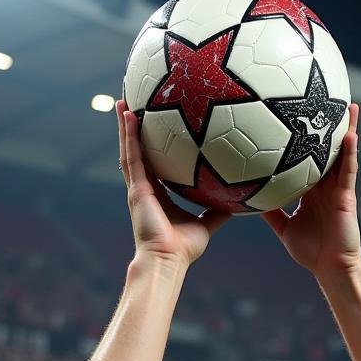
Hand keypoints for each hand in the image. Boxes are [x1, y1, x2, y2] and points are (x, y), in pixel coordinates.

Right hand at [117, 102, 228, 267]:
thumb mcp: (207, 223)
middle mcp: (145, 189)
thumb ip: (217, 210)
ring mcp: (137, 188)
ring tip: (123, 101)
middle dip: (134, 131)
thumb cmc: (184, 249)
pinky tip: (127, 115)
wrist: (168, 260)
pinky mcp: (135, 188)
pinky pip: (131, 156)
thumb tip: (237, 199)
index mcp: (158, 195)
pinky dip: (128, 135)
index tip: (154, 129)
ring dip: (125, 126)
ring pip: (129, 150)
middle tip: (134, 106)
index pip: (154, 164)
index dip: (151, 147)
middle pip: (138, 152)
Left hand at [263, 103, 360, 283]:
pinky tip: (351, 134)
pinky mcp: (347, 196)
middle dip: (329, 126)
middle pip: (328, 150)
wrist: (330, 269)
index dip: (306, 139)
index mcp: (313, 190)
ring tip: (349, 104)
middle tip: (326, 98)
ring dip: (348, 130)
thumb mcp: (283, 227)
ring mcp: (339, 189)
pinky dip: (350, 152)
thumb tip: (248, 197)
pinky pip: (349, 170)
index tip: (298, 117)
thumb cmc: (310, 251)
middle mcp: (326, 185)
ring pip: (343, 154)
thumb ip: (270, 211)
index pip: (309, 159)